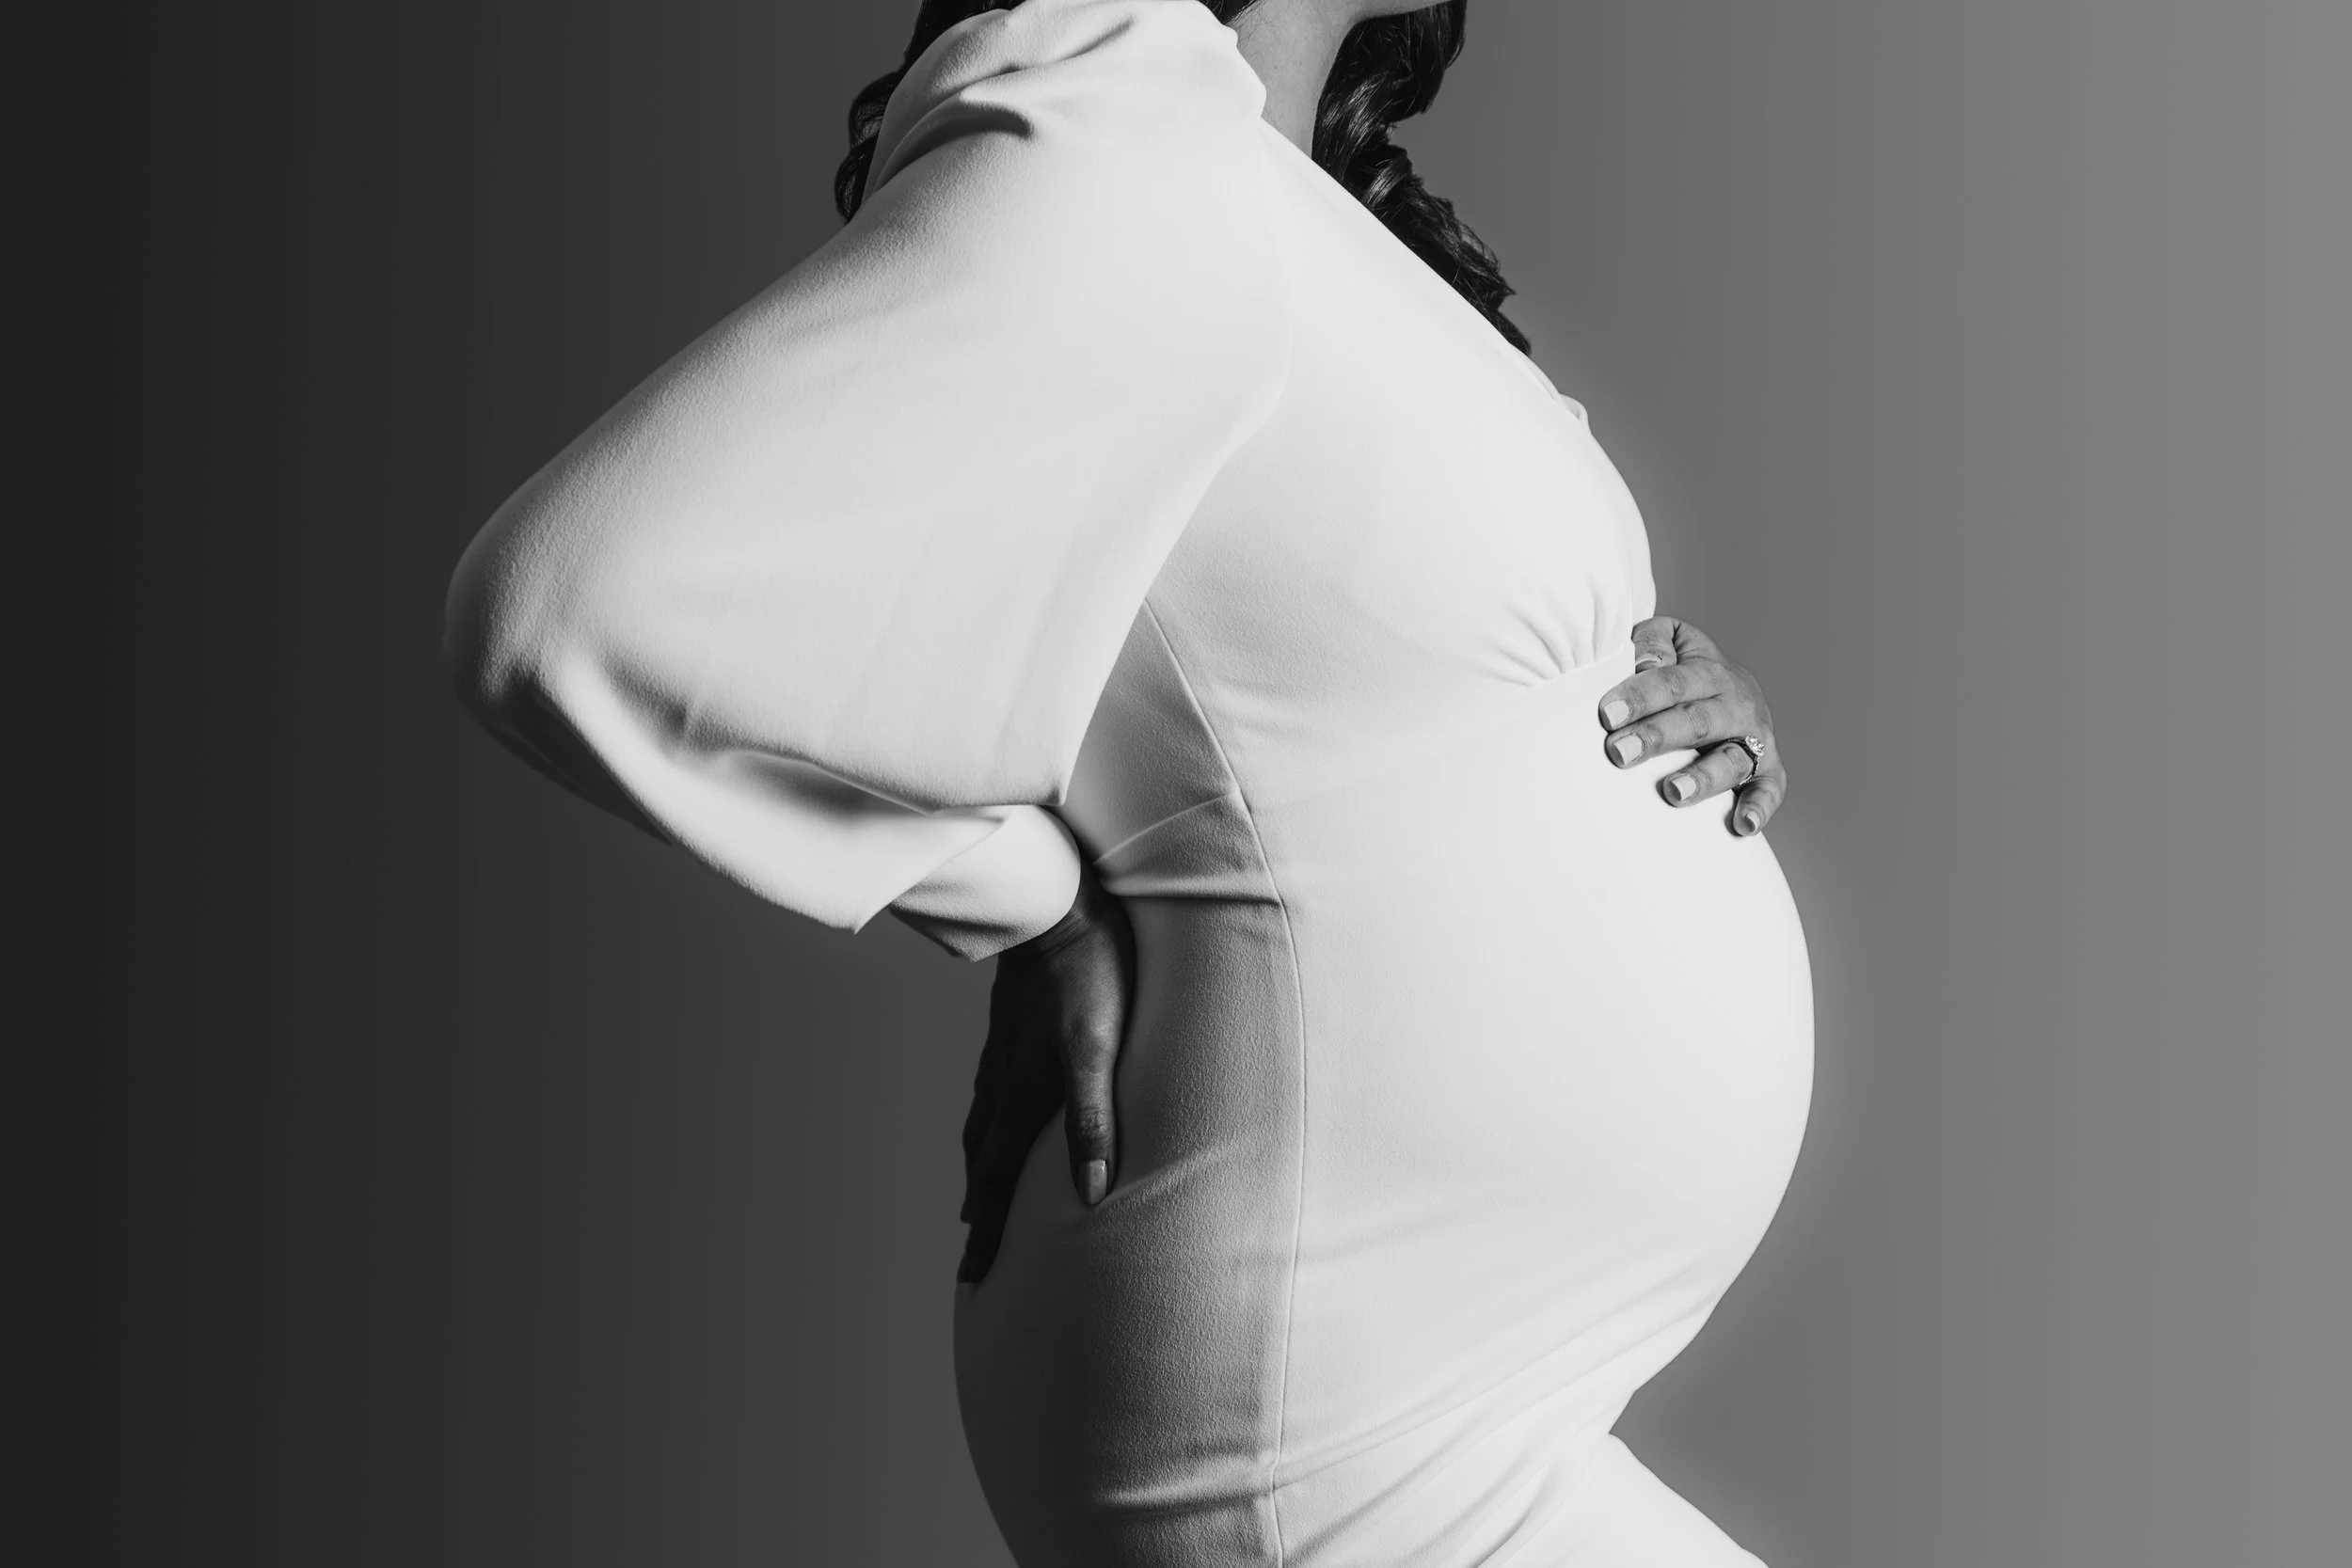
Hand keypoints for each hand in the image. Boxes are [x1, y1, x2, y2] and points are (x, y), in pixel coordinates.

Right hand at [956, 859, 1134, 1285]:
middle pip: (982, 1162)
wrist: (1055, 904)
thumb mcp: (1098, 1052)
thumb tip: (1092, 1198)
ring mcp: (1001, 1053)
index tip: (974, 1279)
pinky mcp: (1009, 1026)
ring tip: (977, 1191)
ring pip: (981, 1124)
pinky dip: (986, 1118)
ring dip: (978, 1165)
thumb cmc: (1090, 976)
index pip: (997, 1183)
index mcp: (1021, 1098)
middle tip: (972, 1249)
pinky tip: (996, 1105)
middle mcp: (1002, 1083)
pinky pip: (989, 1089)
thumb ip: (1094, 1123)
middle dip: (979, 1211)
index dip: (988, 1235)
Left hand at [1596, 615, 1786, 836]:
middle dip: (1656, 737)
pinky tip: (1742, 825)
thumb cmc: (1685, 671)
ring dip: (1703, 778)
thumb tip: (1642, 662)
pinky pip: (1769, 790)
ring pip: (1730, 759)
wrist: (1734, 689)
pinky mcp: (1769, 770)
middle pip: (1696, 722)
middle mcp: (1737, 705)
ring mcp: (1755, 739)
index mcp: (1710, 672)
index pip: (1673, 683)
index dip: (1641, 696)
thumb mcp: (1672, 640)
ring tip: (1672, 792)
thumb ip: (1654, 641)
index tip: (1607, 714)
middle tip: (1619, 753)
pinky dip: (1759, 808)